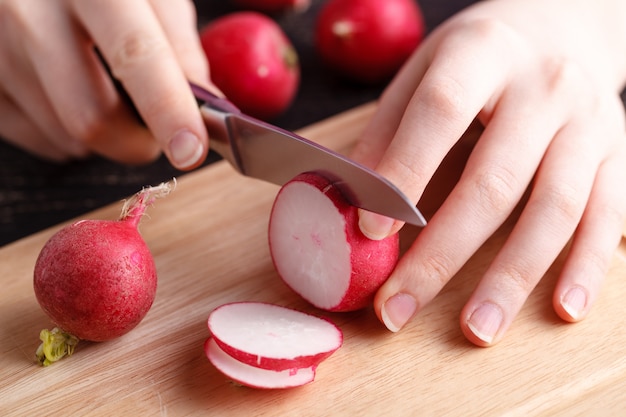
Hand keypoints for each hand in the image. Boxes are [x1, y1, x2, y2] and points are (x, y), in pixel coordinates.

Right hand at [0, 0, 211, 168]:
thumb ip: (179, 44)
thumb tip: (206, 108)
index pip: (134, 55)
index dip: (167, 109)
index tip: (190, 150)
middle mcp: (31, 14)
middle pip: (92, 117)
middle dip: (138, 141)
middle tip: (157, 126)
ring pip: (67, 137)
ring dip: (105, 134)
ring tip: (104, 89)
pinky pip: (40, 140)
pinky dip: (69, 134)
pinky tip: (70, 94)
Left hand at [352, 0, 625, 345]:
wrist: (564, 23)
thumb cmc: (480, 55)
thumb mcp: (425, 70)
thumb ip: (389, 132)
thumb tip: (350, 200)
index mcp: (481, 53)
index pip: (440, 112)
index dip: (404, 172)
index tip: (370, 233)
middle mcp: (544, 87)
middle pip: (495, 181)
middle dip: (444, 255)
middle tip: (401, 308)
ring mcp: (590, 123)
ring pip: (556, 209)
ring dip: (513, 278)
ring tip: (477, 330)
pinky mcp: (619, 154)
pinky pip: (610, 215)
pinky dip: (588, 266)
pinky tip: (563, 308)